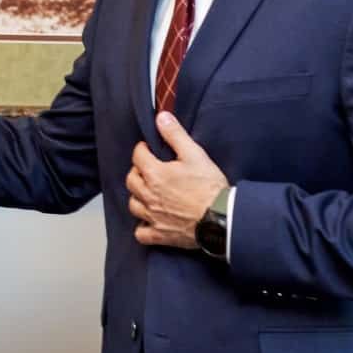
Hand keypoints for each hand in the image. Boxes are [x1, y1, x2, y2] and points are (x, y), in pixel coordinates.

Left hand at [125, 112, 228, 248]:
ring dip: (137, 196)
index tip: (149, 148)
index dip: (143, 149)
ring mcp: (152, 216)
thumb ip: (175, 134)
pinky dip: (142, 226)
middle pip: (131, 180)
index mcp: (155, 174)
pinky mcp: (160, 235)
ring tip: (148, 192)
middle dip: (137, 171)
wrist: (221, 218)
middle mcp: (148, 195)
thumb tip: (161, 117)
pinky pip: (141, 233)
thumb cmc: (209, 187)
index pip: (137, 156)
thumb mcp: (194, 154)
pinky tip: (149, 220)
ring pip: (133, 205)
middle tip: (149, 168)